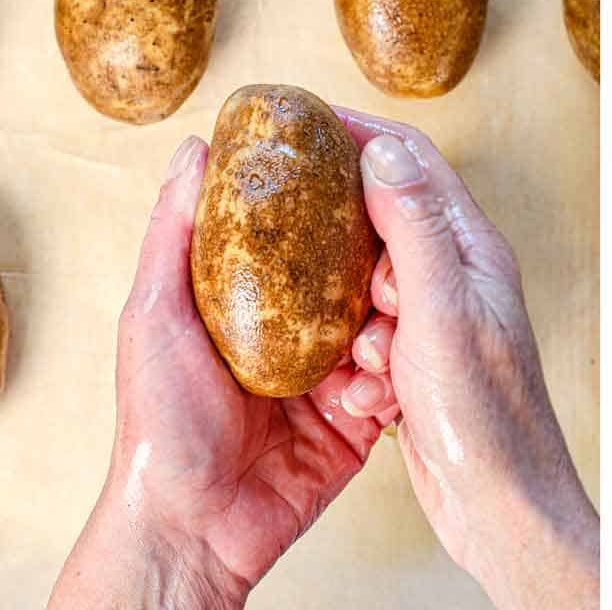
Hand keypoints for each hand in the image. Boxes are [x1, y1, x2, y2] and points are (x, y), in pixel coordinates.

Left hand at [49, 136, 386, 608]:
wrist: (193, 524)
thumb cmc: (160, 423)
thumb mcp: (155, 313)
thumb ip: (175, 233)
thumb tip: (197, 151)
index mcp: (256, 305)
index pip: (307, 241)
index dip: (337, 209)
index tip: (365, 179)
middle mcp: (298, 335)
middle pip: (358, 280)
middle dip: (383, 270)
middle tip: (388, 268)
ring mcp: (332, 377)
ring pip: (386, 330)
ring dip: (391, 327)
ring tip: (380, 330)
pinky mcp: (358, 421)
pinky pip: (392, 386)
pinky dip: (391, 380)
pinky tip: (374, 380)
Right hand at [331, 108, 598, 609]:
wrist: (496, 501)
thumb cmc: (483, 412)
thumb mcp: (442, 307)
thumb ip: (416, 226)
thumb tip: (387, 151)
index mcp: (473, 248)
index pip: (416, 164)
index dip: (362, 136)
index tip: (304, 121)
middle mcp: (459, 277)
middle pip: (384, 224)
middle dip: (345, 245)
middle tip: (307, 256)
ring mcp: (438, 322)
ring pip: (368, 290)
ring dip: (353, 322)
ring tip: (372, 356)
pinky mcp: (418, 365)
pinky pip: (367, 344)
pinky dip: (360, 367)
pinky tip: (374, 398)